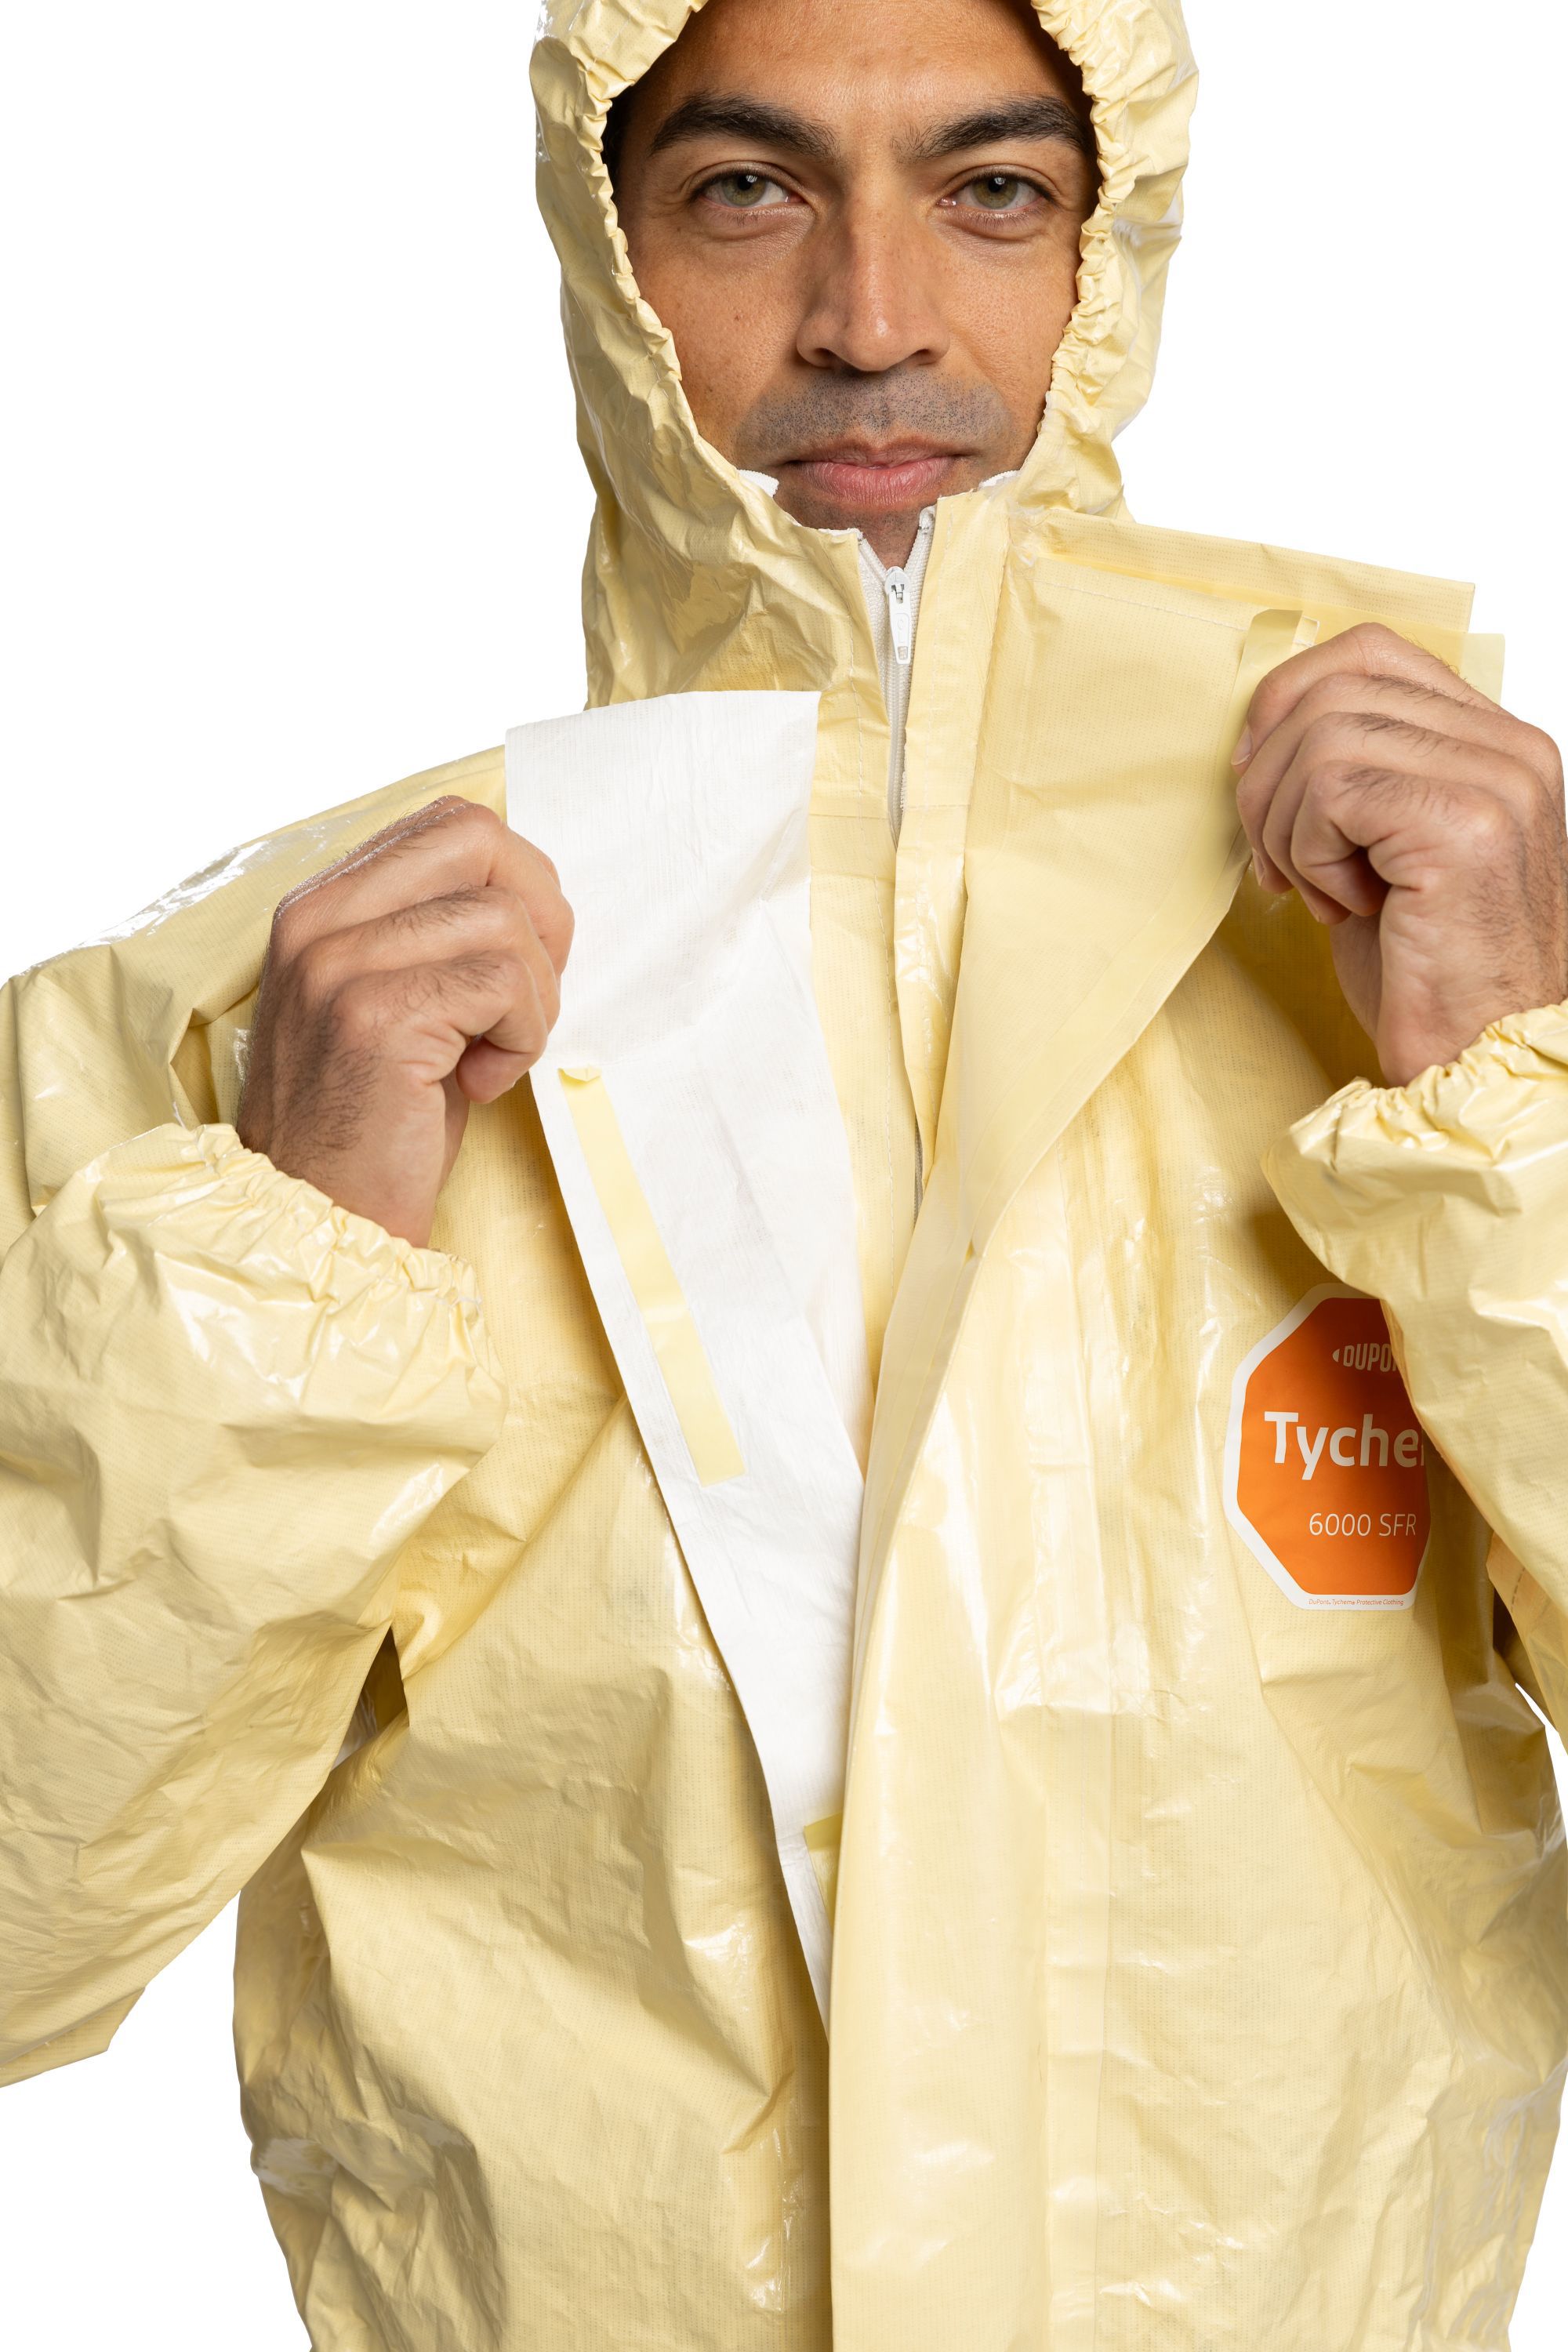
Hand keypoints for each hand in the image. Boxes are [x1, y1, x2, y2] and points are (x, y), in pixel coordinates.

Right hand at [238, 797, 572, 1244]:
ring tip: (493, 1056)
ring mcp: (340, 963)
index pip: (450, 823)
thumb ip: (433, 932)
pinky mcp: (376, 1016)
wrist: (320, 1218)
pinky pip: (505, 982)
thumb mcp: (393, 1000)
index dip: (515, 882)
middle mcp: (319, 919)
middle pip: (480, 838)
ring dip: (532, 998)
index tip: (516, 961)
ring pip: (505, 918)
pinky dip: (521, 1039)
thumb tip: (534, 892)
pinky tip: (479, 1084)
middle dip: (539, 916)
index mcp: (321, 904)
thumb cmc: (373, 1120)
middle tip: (526, 998)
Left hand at [1235, 624, 1567, 1084]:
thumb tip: (1264, 732)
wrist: (1477, 1062)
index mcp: (1497, 744)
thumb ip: (1355, 777)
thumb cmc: (1428, 974)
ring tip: (1317, 891)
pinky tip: (1342, 906)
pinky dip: (1308, 850)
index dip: (1289, 704)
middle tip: (1276, 860)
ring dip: (1286, 824)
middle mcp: (1511, 748)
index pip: (1370, 655)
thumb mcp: (1385, 852)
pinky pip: (1330, 788)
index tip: (1258, 782)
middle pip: (1335, 684)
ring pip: (1322, 735)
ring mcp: (1495, 781)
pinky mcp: (1462, 824)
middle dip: (1271, 774)